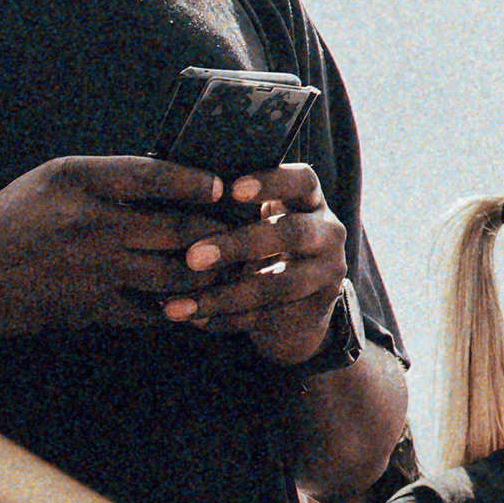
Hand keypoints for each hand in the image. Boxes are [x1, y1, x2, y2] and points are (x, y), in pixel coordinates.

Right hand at [0, 155, 233, 339]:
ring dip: (210, 273)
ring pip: (174, 274)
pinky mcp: (88, 309)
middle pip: (178, 229)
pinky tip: (200, 303)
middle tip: (250, 231)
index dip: (197, 181)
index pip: (155, 175)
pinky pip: (149, 310)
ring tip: (237, 268)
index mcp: (81, 182)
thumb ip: (110, 178)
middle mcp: (90, 224)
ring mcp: (91, 271)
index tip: (223, 188)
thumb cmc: (11, 219)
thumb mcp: (54, 179)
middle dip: (221, 232)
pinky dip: (179, 307)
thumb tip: (174, 180)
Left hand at [158, 163, 357, 364]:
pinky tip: (194, 320)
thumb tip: (175, 198)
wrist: (298, 302)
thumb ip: (233, 210)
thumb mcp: (258, 219)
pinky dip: (227, 320)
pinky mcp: (314, 309)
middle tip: (193, 258)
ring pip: (281, 284)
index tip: (233, 190)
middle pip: (293, 232)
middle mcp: (328, 233)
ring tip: (178, 305)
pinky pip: (268, 317)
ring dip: (227, 295)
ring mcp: (326, 272)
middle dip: (241, 244)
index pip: (302, 181)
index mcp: (310, 201)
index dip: (272, 183)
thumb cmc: (263, 244)